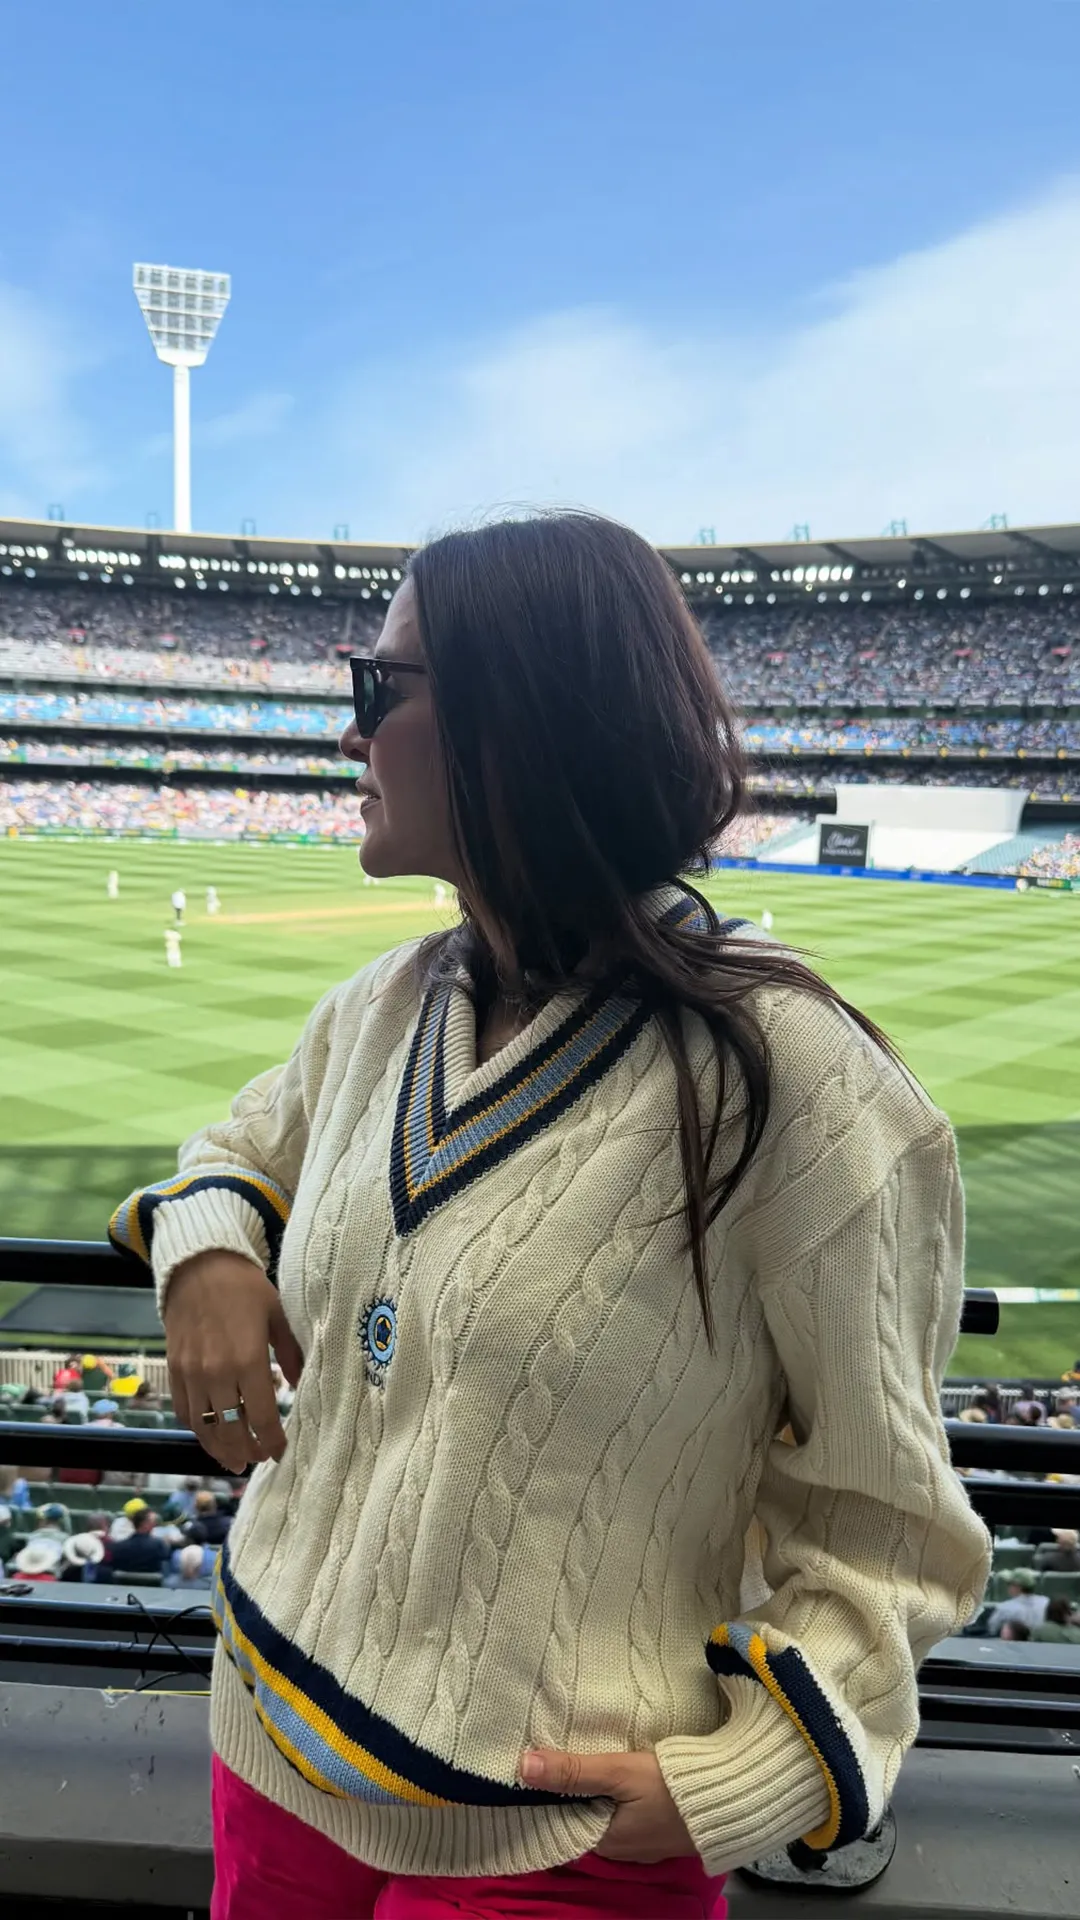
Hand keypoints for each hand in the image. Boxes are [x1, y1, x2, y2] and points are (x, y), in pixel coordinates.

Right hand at [164, 1251, 303, 1474]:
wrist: (198, 1266)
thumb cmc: (245, 1288)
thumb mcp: (278, 1314)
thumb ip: (291, 1352)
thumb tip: (301, 1384)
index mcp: (248, 1360)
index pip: (262, 1416)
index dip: (272, 1440)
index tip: (280, 1452)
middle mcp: (216, 1373)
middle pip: (230, 1430)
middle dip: (246, 1451)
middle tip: (258, 1459)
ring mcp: (191, 1374)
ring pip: (204, 1427)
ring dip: (219, 1448)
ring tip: (234, 1460)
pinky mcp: (174, 1370)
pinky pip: (184, 1410)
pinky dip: (197, 1429)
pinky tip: (211, 1434)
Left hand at [517, 1748, 696, 1863]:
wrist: (732, 1798)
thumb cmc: (673, 1788)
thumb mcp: (618, 1773)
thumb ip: (573, 1771)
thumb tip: (522, 1766)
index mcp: (604, 1841)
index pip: (561, 1822)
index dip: (545, 1796)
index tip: (529, 1767)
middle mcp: (620, 1848)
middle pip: (583, 1817)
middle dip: (570, 1789)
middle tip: (553, 1750)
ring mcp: (643, 1841)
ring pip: (605, 1814)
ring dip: (594, 1790)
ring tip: (577, 1753)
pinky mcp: (661, 1828)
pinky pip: (627, 1813)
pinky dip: (616, 1794)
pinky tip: (614, 1771)